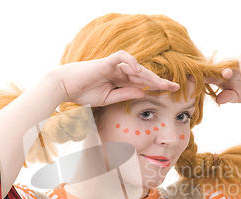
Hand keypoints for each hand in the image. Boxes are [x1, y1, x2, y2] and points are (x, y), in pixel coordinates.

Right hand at [54, 50, 179, 106]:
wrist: (65, 88)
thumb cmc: (83, 93)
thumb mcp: (108, 99)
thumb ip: (125, 95)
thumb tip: (143, 93)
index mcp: (120, 81)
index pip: (142, 82)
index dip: (156, 86)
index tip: (171, 91)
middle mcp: (119, 72)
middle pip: (143, 75)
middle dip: (159, 81)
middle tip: (175, 87)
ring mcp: (114, 66)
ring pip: (136, 67)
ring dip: (149, 75)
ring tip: (161, 84)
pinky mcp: (106, 62)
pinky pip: (122, 57)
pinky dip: (131, 62)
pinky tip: (138, 72)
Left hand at [205, 51, 240, 103]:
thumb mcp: (236, 96)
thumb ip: (228, 97)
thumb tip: (218, 100)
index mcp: (219, 74)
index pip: (210, 74)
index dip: (205, 75)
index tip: (196, 78)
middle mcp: (228, 63)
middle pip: (224, 64)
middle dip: (224, 68)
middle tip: (226, 74)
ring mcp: (240, 58)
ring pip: (240, 62)